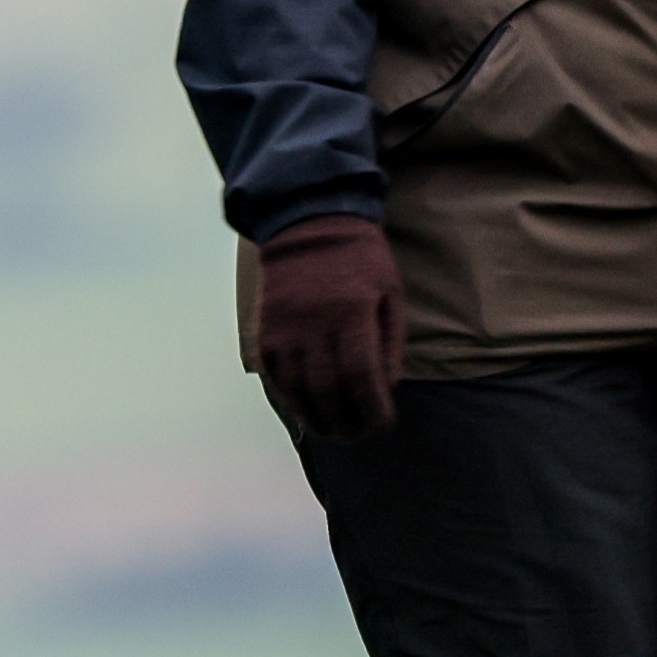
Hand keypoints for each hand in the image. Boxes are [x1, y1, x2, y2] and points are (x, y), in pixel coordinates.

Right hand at [245, 214, 402, 439]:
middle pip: (329, 391)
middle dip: (346, 422)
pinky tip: (306, 409)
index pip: (362, 377)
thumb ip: (390, 343)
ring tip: (332, 431)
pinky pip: (276, 375)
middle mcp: (316, 324)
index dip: (373, 409)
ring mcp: (286, 329)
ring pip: (298, 389)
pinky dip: (291, 399)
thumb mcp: (389, 293)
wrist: (308, 222)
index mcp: (353, 313)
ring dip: (317, 419)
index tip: (383, 424)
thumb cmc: (360, 259)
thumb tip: (387, 388)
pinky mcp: (266, 330)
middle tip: (358, 434)